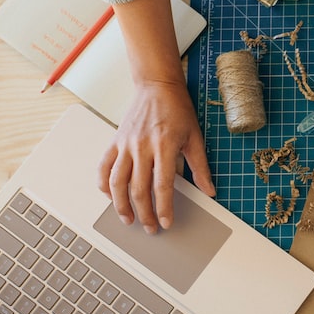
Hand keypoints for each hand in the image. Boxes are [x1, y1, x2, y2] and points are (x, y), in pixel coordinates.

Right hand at [98, 80, 214, 233]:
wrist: (157, 86)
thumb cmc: (177, 110)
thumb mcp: (195, 137)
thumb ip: (200, 167)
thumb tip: (210, 190)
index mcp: (164, 146)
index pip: (162, 185)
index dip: (163, 208)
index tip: (165, 223)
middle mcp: (142, 147)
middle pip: (138, 188)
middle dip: (144, 212)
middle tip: (150, 227)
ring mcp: (125, 144)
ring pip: (116, 181)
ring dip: (120, 204)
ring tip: (128, 218)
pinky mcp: (115, 141)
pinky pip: (103, 166)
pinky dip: (104, 184)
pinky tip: (110, 196)